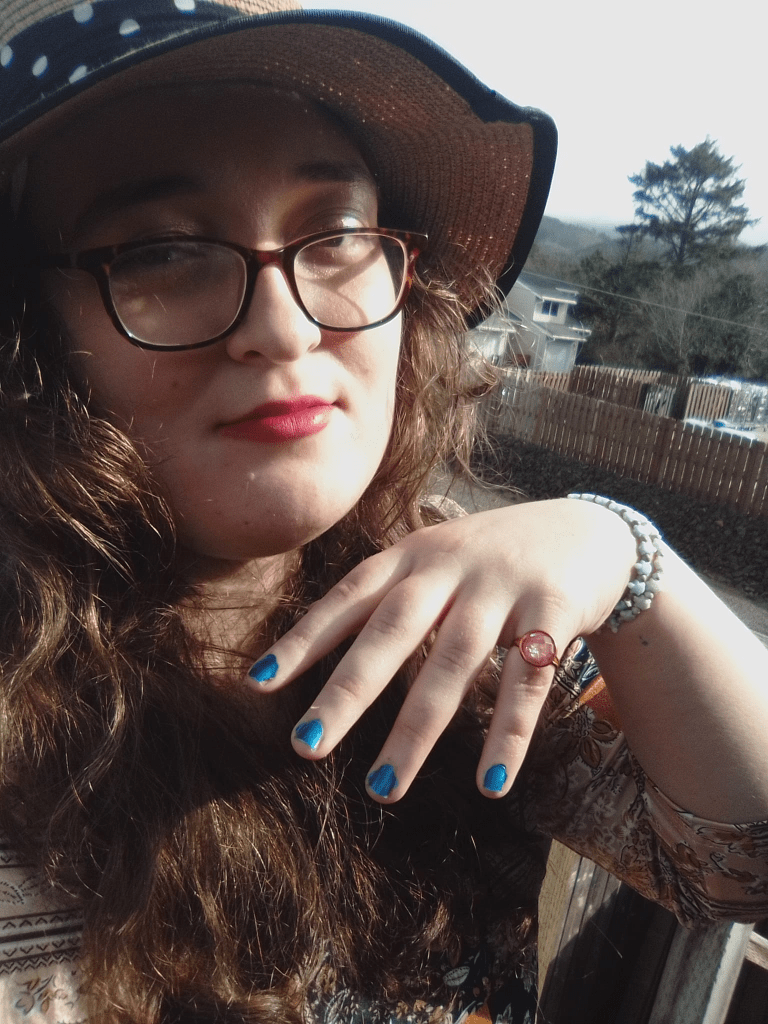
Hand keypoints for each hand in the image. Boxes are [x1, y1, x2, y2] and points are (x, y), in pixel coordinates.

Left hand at [245, 498, 636, 800]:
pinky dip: (508, 734)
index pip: (349, 597)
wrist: (587, 530)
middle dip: (347, 691)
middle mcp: (450, 566)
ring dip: (417, 729)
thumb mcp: (434, 558)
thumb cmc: (490, 556)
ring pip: (454, 662)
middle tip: (306, 748)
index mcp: (412, 555)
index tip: (257, 684)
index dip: (303, 639)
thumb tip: (316, 649)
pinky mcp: (554, 611)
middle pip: (392, 632)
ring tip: (382, 787)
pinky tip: (489, 783)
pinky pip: (529, 681)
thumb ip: (386, 594)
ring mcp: (502, 588)